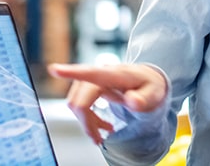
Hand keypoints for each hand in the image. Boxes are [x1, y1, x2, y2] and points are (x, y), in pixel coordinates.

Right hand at [47, 63, 167, 144]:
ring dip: (86, 121)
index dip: (72, 72)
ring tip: (105, 132)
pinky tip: (100, 126)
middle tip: (99, 140)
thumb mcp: (155, 93)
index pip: (92, 73)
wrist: (147, 80)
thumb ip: (144, 99)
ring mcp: (92, 79)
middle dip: (86, 122)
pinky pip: (79, 104)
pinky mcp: (89, 85)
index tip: (55, 69)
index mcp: (116, 74)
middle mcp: (100, 74)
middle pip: (81, 100)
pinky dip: (86, 118)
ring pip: (77, 104)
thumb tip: (132, 102)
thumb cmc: (150, 86)